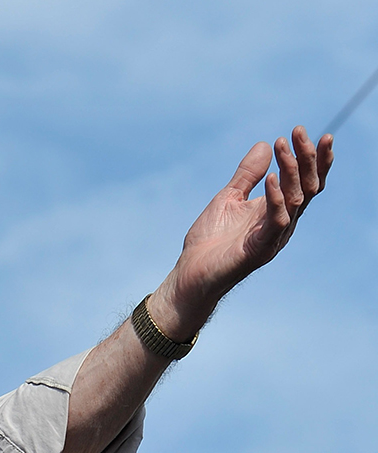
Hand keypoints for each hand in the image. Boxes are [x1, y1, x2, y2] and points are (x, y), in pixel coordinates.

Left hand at [153, 126, 332, 338]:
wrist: (191, 272)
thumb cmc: (210, 240)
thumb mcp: (228, 198)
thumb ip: (247, 174)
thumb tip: (264, 144)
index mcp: (276, 209)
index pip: (304, 180)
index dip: (310, 157)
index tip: (302, 130)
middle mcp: (282, 221)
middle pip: (307, 186)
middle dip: (306, 158)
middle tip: (296, 132)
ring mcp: (273, 236)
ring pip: (297, 200)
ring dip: (291, 171)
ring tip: (282, 148)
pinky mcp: (260, 248)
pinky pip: (276, 221)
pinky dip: (276, 199)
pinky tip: (271, 179)